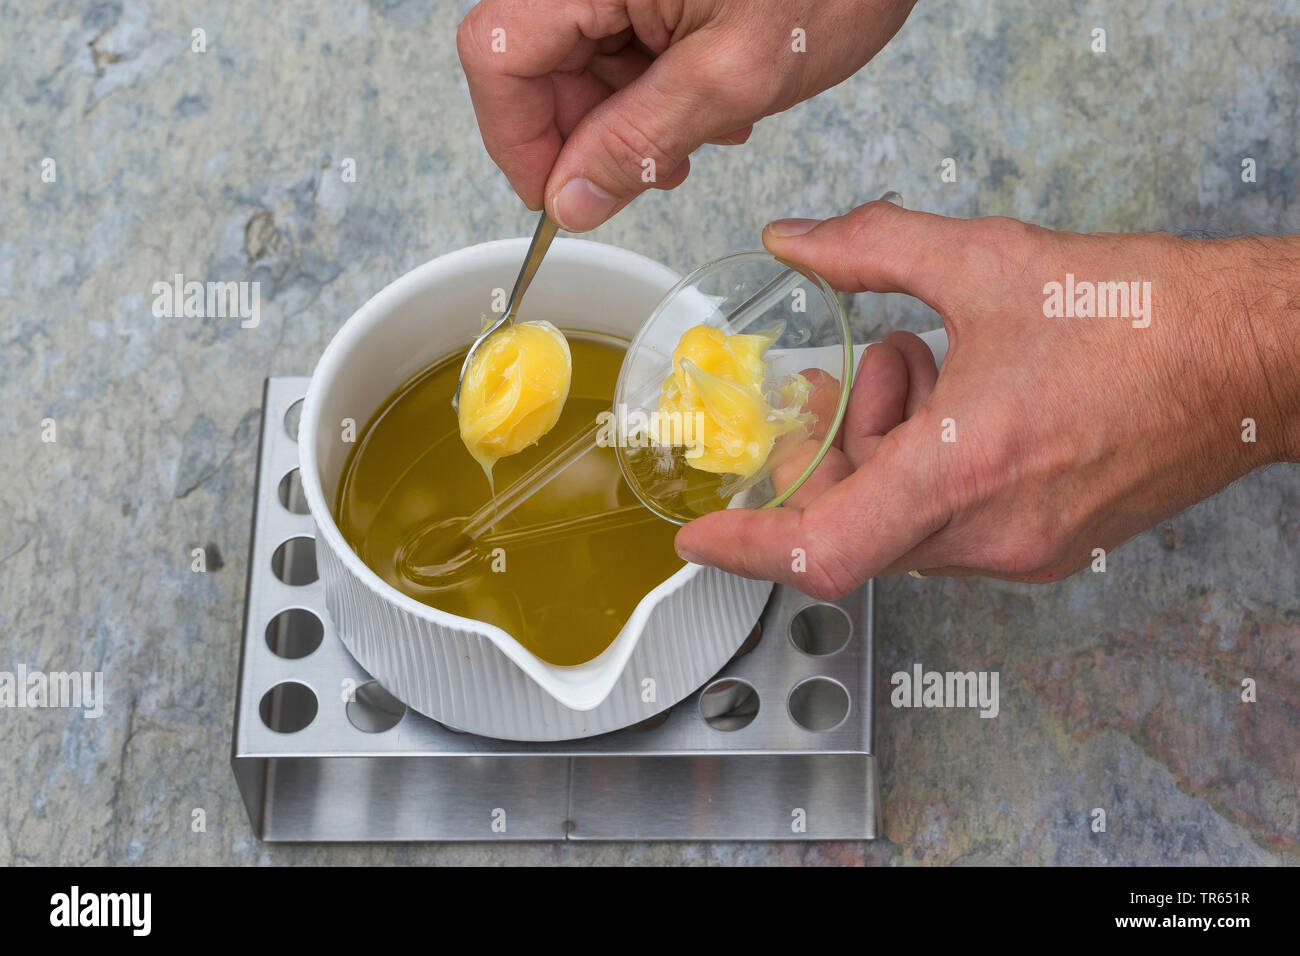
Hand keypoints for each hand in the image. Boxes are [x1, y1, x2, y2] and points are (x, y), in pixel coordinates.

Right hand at [457, 0, 916, 230]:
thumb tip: (570, 200)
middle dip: (585, 132)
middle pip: (533, 59)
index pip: (497, 55)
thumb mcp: (733, 74)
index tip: (559, 199)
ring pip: (580, 57)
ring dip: (628, 116)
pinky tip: (710, 102)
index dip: (517, 139)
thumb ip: (638, 141)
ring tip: (701, 133)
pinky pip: (623, 39)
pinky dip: (656, 85)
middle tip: (648, 173)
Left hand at [674, 201, 1299, 595]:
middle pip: (853, 526)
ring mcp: (1022, 551)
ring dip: (877, 449)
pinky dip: (922, 470)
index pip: (826, 549)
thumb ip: (871, 249)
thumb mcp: (985, 260)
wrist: (1255, 358)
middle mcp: (990, 533)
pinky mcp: (1047, 549)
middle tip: (831, 383)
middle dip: (824, 453)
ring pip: (899, 523)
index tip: (700, 536)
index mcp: (966, 469)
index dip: (751, 546)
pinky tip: (956, 399)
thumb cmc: (1140, 316)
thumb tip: (796, 243)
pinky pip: (946, 527)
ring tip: (918, 362)